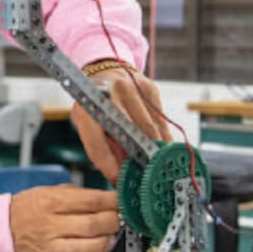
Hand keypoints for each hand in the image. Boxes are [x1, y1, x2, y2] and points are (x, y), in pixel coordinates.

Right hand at [7, 184, 123, 251]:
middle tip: (119, 220)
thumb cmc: (32, 207)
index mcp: (53, 201)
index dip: (112, 202)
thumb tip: (109, 199)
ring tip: (110, 239)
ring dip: (103, 244)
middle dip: (112, 222)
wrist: (4, 225)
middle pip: (90, 225)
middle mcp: (51, 224)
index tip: (122, 202)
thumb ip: (80, 194)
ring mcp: (48, 246)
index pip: (90, 201)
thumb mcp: (53, 190)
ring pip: (81, 248)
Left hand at [71, 65, 170, 182]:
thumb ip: (103, 149)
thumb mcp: (89, 125)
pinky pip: (161, 118)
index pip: (97, 145)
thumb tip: (120, 176)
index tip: (119, 182)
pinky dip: (164, 136)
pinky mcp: (150, 87)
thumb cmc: (96, 104)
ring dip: (157, 150)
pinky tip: (165, 148)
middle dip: (140, 160)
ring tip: (159, 168)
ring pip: (151, 128)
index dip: (109, 167)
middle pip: (131, 136)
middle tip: (146, 179)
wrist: (106, 70)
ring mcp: (133, 88)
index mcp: (87, 108)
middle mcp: (110, 95)